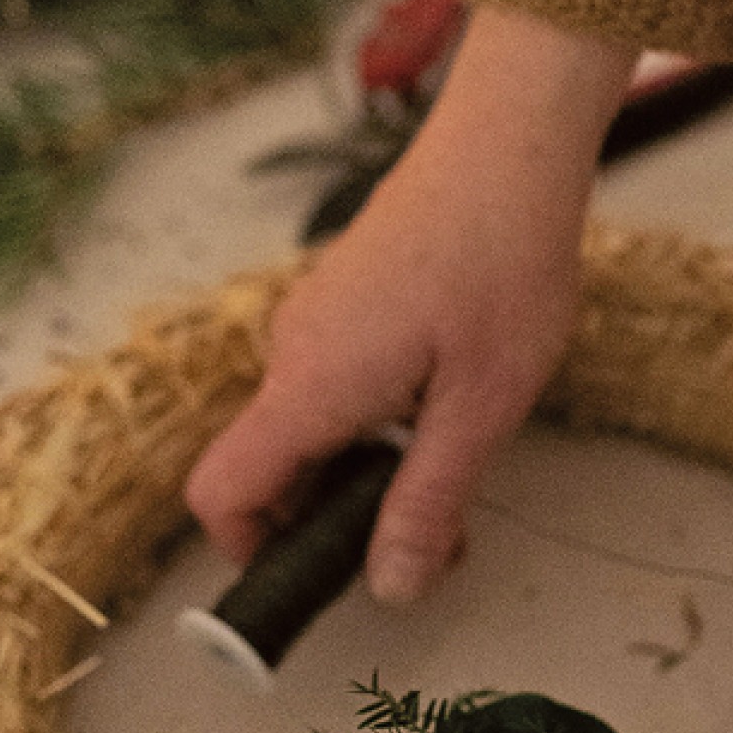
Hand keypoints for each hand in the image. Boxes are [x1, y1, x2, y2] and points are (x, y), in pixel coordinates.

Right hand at [186, 7, 637, 601]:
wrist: (508, 145)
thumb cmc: (502, 263)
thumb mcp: (479, 409)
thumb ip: (429, 503)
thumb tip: (392, 587)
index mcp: (310, 386)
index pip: (224, 490)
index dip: (248, 550)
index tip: (306, 579)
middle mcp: (293, 351)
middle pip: (274, 469)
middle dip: (338, 520)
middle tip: (433, 538)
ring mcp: (316, 321)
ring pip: (313, 428)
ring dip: (368, 470)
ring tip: (458, 463)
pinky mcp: (344, 301)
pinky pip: (336, 384)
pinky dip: (376, 421)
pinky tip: (450, 406)